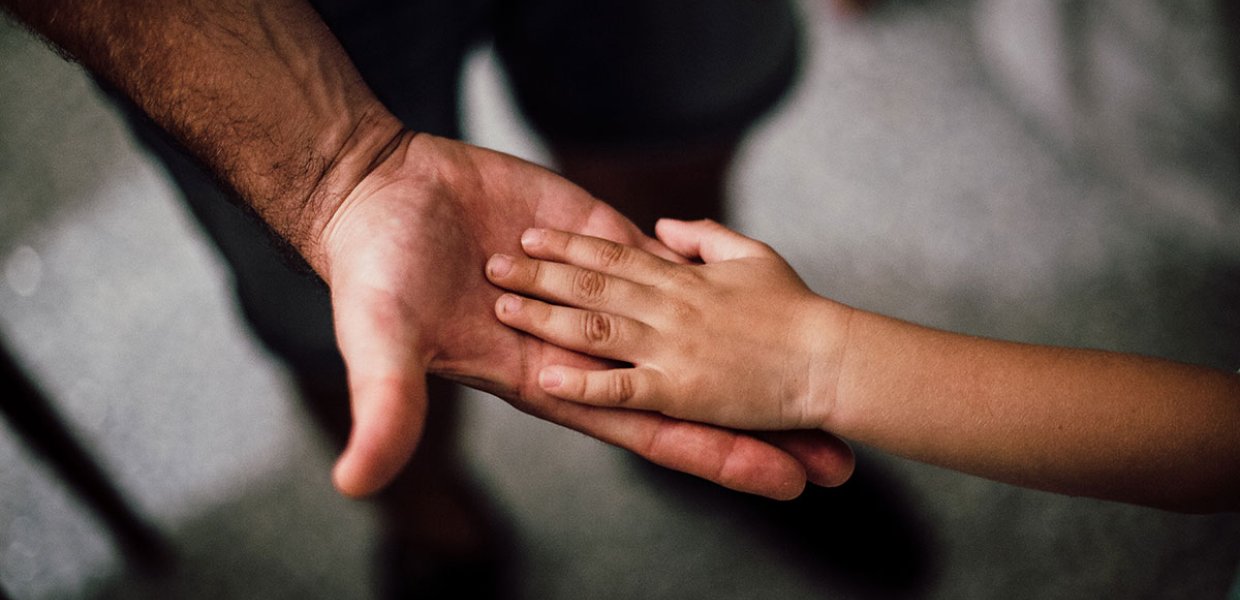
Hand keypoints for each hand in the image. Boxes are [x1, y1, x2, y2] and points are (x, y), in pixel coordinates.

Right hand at [316, 136, 853, 497]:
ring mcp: (599, 292)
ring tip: (818, 377)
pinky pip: (667, 263)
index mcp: (551, 381)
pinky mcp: (598, 236)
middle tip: (834, 459)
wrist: (379, 195)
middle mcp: (588, 347)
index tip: (782, 481)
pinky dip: (712, 275)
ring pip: (693, 329)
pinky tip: (764, 292)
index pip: (652, 430)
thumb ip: (385, 410)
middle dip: (757, 427)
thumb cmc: (374, 277)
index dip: (717, 457)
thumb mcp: (381, 345)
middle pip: (691, 394)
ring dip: (752, 355)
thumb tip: (357, 484)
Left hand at [485, 219, 855, 431]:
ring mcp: (671, 350)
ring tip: (502, 307)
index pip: (614, 255)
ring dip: (545, 316)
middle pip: (591, 285)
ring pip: (595, 328)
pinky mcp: (680, 392)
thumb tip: (663, 227)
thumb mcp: (753, 255)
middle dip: (538, 274)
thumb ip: (705, 237)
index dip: (568, 245)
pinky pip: (622, 388)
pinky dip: (583, 383)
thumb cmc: (798, 309)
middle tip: (492, 264)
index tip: (531, 235)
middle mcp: (669, 308)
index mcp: (684, 278)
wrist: (831, 359)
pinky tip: (546, 378)